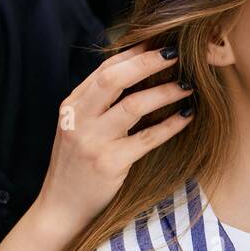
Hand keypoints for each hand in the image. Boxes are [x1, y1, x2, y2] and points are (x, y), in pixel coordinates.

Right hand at [33, 43, 193, 234]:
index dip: (134, 53)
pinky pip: (147, 138)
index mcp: (72, 106)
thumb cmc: (76, 167)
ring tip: (188, 85)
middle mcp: (79, 120)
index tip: (160, 42)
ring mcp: (92, 142)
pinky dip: (171, 125)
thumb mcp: (78, 129)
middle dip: (148, 62)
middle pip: (115, 78)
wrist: (61, 209)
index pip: (104, 70)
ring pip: (134, 106)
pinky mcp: (110, 164)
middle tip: (177, 52)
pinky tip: (187, 116)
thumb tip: (137, 72)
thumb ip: (98, 104)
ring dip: (165, 92)